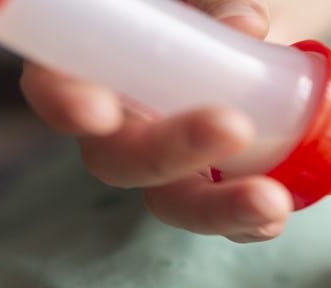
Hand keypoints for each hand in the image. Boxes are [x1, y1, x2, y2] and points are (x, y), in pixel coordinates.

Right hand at [19, 0, 293, 242]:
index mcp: (96, 64)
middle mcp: (121, 122)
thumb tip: (246, 25)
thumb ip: (213, 2)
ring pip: (171, 200)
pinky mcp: (210, 184)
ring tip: (269, 202)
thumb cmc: (202, 7)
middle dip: (170, 152)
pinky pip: (219, 214)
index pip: (57, 85)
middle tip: (232, 128)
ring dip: (217, 208)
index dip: (66, 102)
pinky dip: (248, 223)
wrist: (243, 35)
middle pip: (119, 158)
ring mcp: (167, 160)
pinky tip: (273, 216)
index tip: (97, 113)